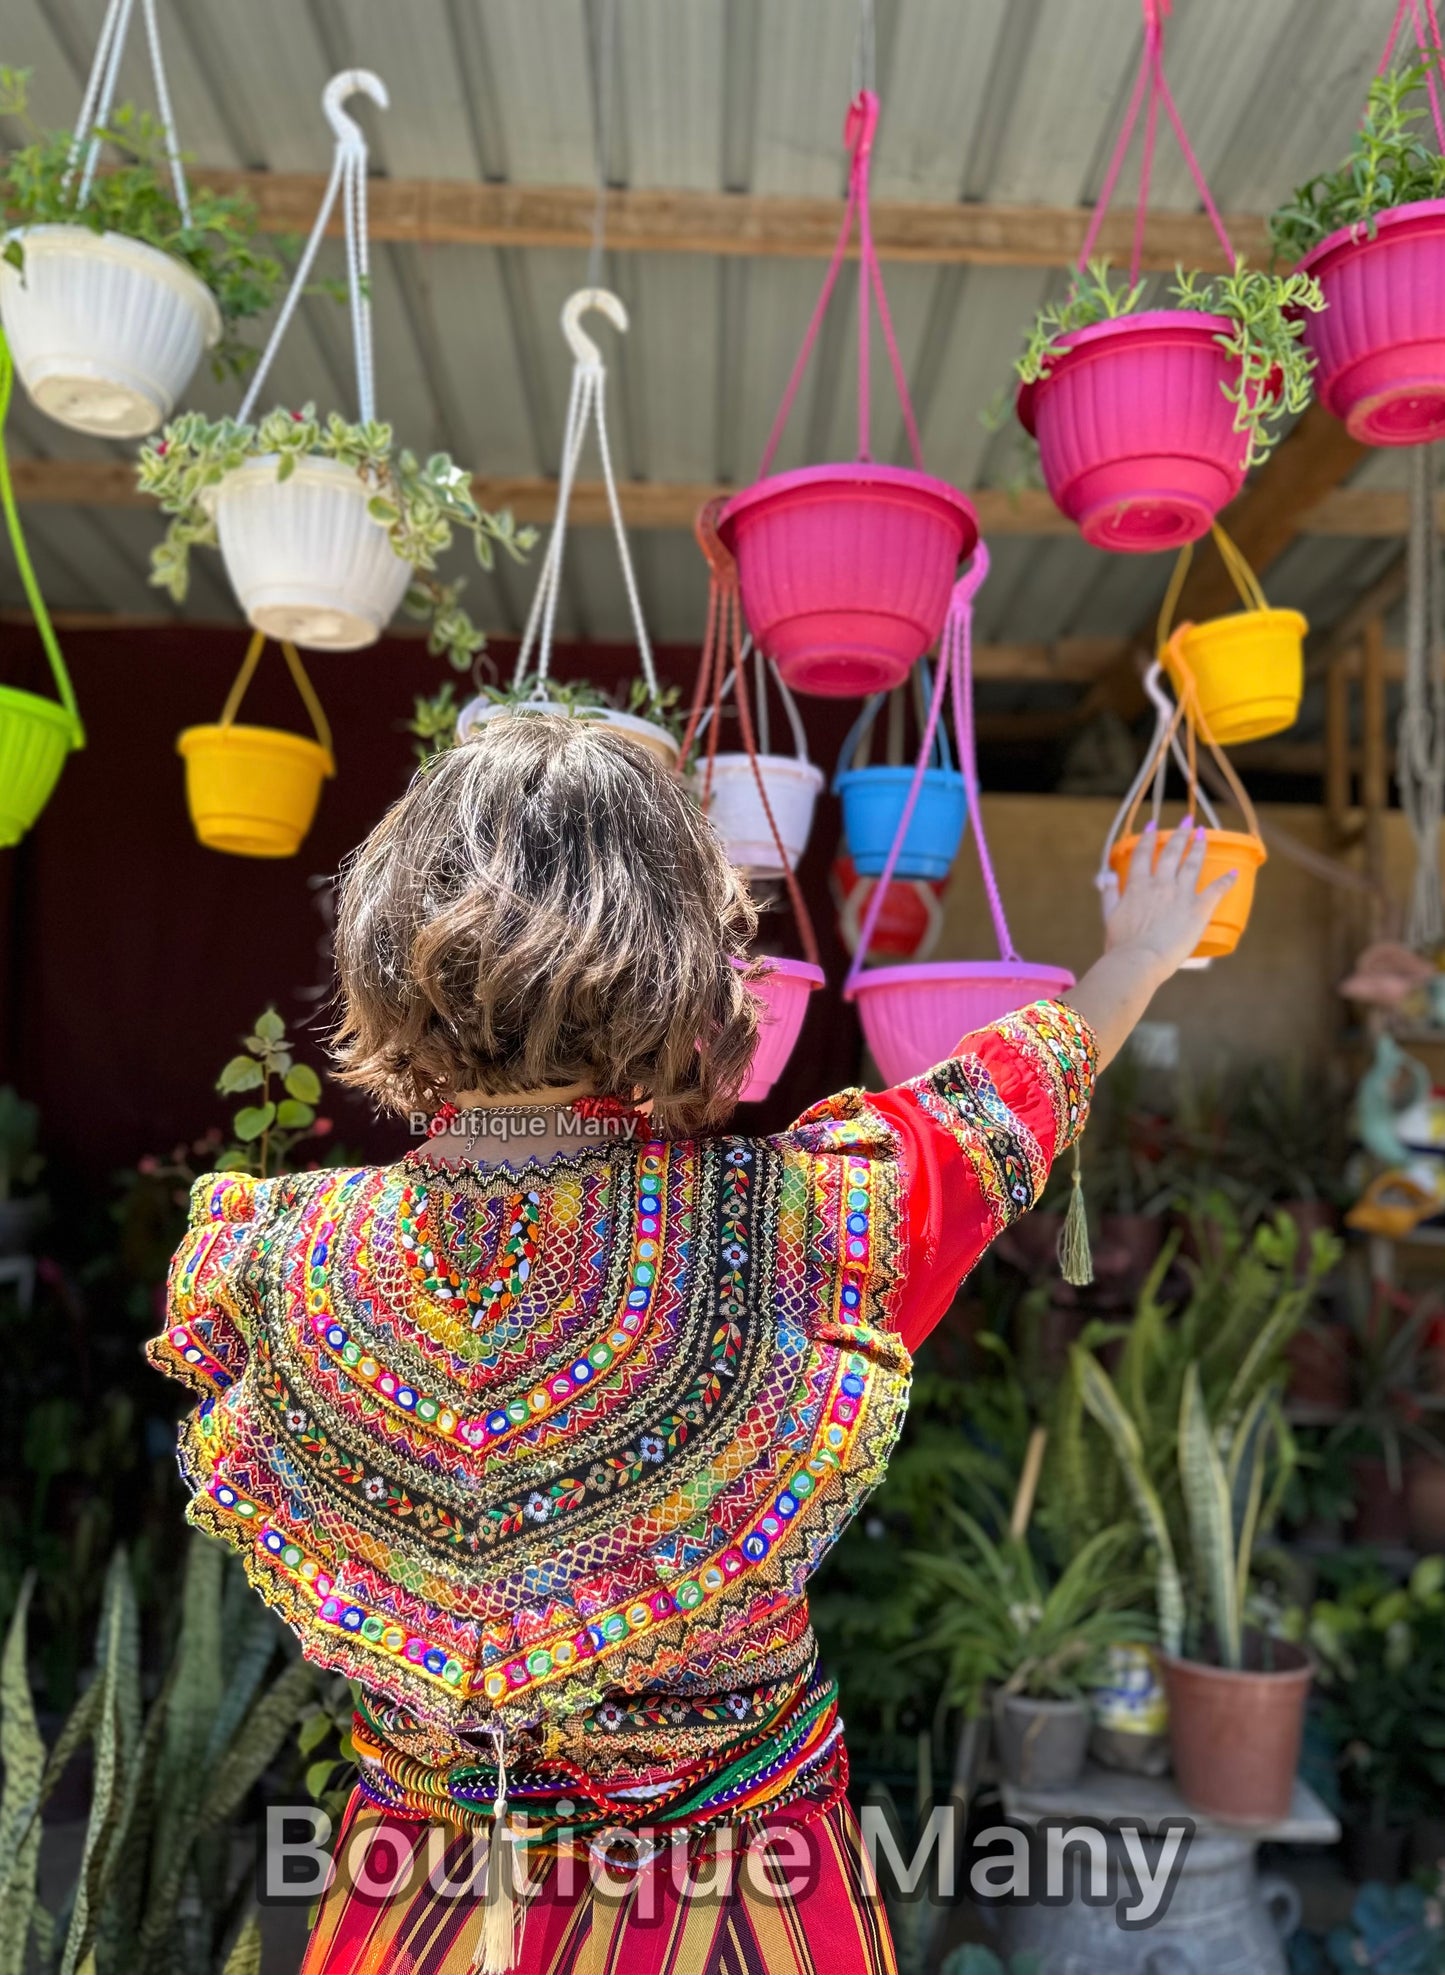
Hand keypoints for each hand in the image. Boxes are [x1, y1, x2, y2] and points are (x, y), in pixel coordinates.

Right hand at [1101, 818, 1237, 982]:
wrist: (1139, 959)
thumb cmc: (1121, 944)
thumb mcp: (1109, 917)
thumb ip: (1109, 895)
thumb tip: (1107, 878)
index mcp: (1137, 886)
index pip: (1144, 854)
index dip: (1149, 838)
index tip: (1153, 825)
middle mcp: (1160, 884)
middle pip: (1171, 853)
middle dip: (1180, 834)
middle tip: (1187, 819)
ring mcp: (1181, 894)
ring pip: (1192, 863)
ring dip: (1199, 846)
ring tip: (1203, 833)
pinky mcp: (1198, 909)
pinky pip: (1216, 890)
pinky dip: (1227, 880)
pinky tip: (1234, 872)